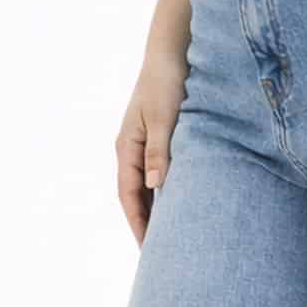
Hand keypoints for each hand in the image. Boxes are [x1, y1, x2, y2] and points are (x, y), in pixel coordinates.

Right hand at [115, 48, 187, 245]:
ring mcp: (142, 143)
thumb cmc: (167, 81)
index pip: (128, 196)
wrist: (170, 51)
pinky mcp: (157, 137)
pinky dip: (164, 191)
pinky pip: (156, 173)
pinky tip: (179, 203)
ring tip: (168, 236)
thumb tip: (154, 187)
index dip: (138, 224)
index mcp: (127, 147)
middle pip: (134, 196)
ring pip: (145, 186)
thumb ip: (160, 151)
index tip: (149, 250)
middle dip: (144, 224)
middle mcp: (131, 149)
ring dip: (154, 210)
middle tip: (158, 254)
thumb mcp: (165, 117)